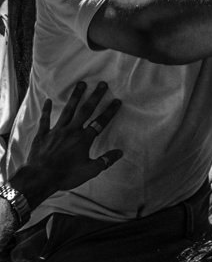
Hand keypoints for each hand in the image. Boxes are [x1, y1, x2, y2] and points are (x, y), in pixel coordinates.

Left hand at [12, 81, 121, 208]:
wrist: (40, 177)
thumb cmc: (66, 175)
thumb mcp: (89, 171)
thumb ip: (105, 161)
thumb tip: (120, 152)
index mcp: (83, 139)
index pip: (100, 122)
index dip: (109, 111)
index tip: (117, 101)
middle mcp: (71, 131)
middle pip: (85, 110)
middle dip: (94, 97)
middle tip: (101, 84)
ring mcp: (56, 131)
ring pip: (67, 110)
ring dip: (75, 96)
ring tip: (81, 84)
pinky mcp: (43, 134)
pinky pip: (45, 120)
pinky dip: (46, 110)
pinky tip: (47, 100)